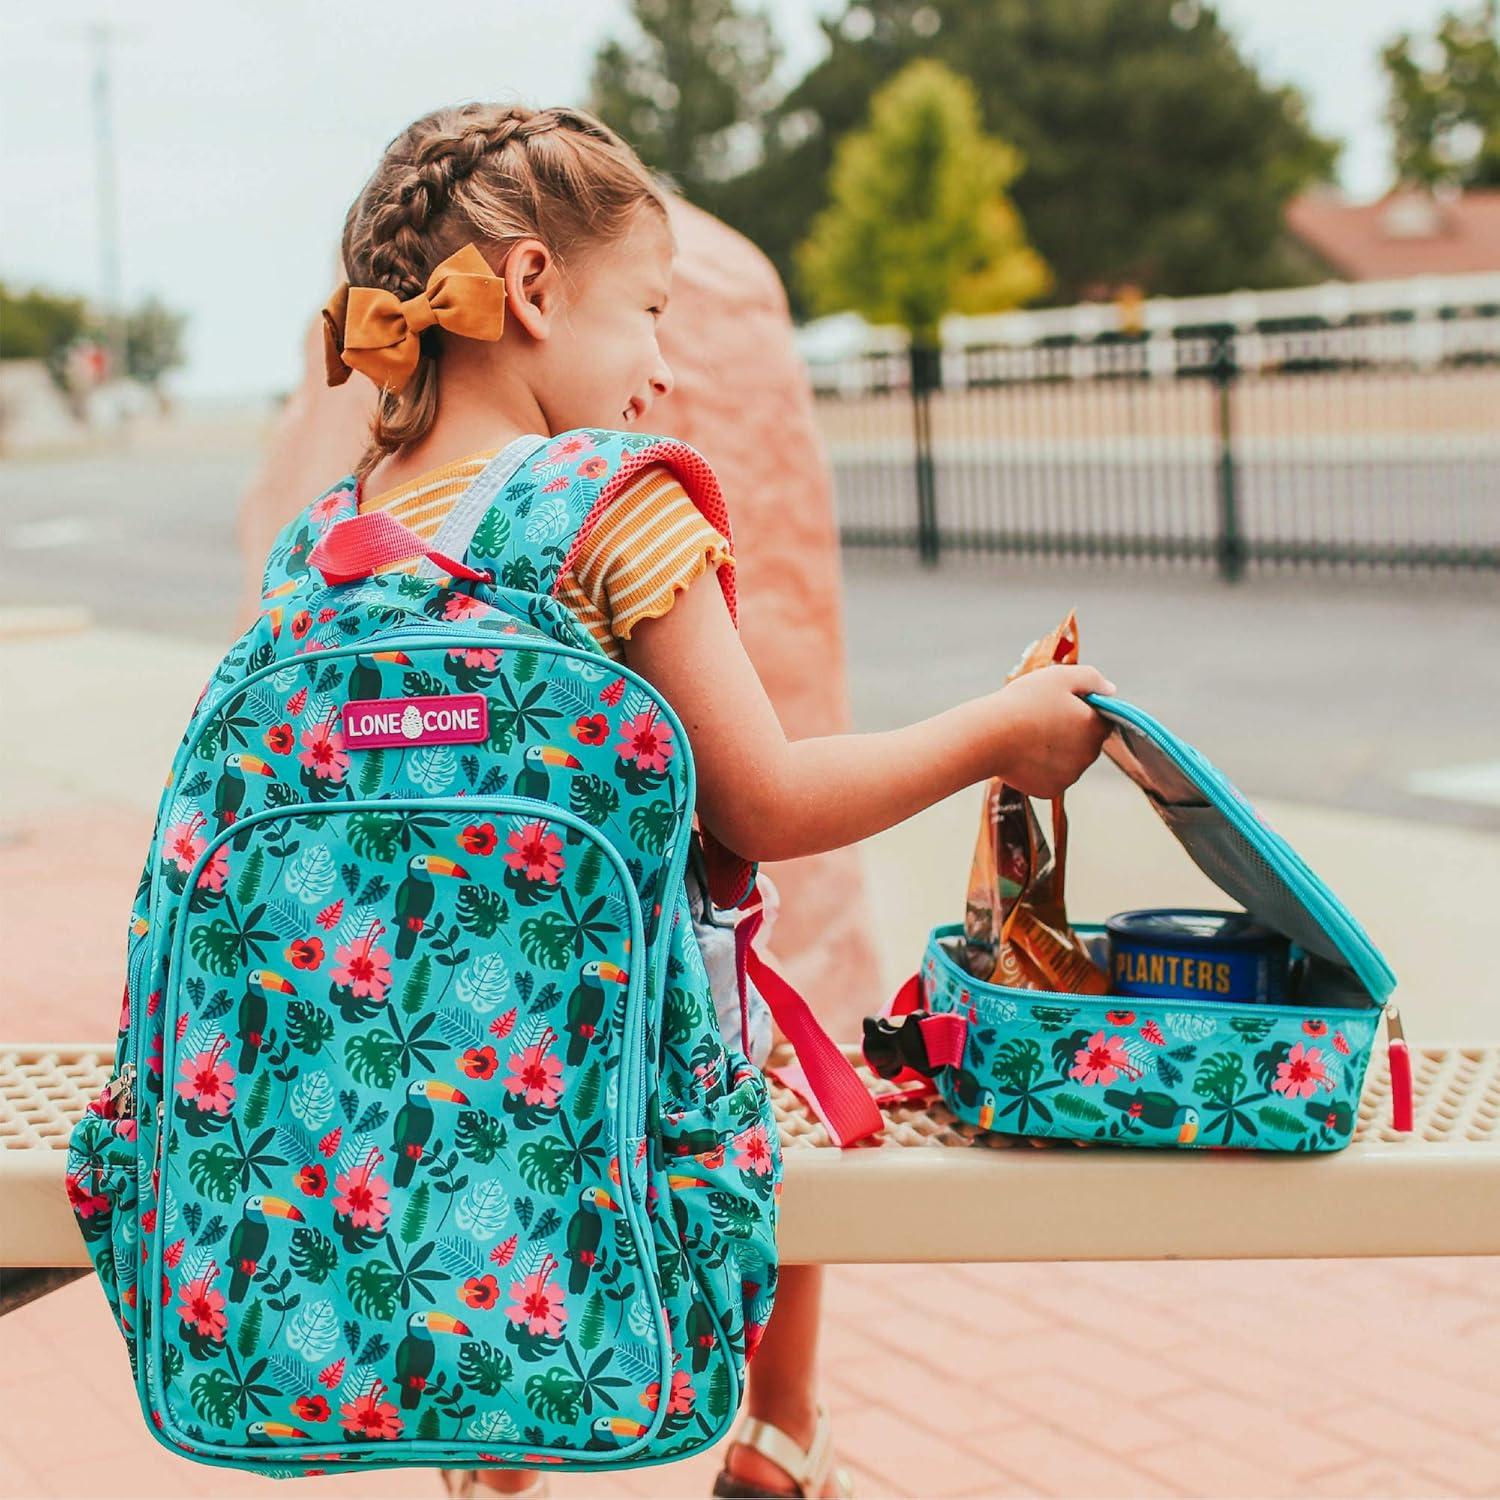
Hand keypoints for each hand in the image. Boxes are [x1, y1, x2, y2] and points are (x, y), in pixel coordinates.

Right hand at [987, 665, 1115, 797]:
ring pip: (1068, 762)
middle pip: (1085, 742)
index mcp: (1095, 727)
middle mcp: (1088, 756)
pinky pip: (1050, 777)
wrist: (990, 737)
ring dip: (1056, 752)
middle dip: (1070, 732)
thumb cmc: (1025, 703)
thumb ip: (1092, 679)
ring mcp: (1069, 776)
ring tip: (1028, 737)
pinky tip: (1023, 755)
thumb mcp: (1060, 677)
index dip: (1082, 710)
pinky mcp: (1050, 790)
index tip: (1060, 705)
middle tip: (1040, 720)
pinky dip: (1040, 769)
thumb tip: (1110, 690)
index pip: (1102, 720)